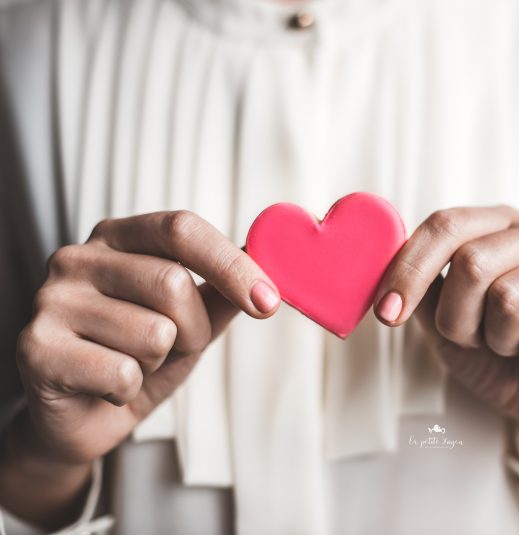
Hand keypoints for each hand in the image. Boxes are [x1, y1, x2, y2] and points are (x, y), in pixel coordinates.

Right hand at [2, 211, 278, 526]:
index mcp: (117, 237)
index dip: (232, 264)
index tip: (269, 301)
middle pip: (173, 283)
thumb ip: (222, 291)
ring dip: (159, 362)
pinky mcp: (34, 347)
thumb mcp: (190, 320)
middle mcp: (77, 257)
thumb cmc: (137, 357)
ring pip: (154, 332)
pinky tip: (105, 387)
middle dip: (194, 330)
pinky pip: (123, 372)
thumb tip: (270, 260)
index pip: (182, 229)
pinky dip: (129, 389)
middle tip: (173, 348)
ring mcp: (50, 300)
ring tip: (132, 365)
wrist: (81, 417)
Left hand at [373, 206, 518, 498]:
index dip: (409, 269)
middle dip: (457, 320)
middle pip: (473, 263)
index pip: (447, 225)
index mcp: (503, 224)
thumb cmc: (499, 354)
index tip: (385, 313)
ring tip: (517, 348)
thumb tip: (376, 265)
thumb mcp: (447, 322)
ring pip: (508, 300)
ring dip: (499, 344)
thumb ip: (421, 290)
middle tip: (476, 341)